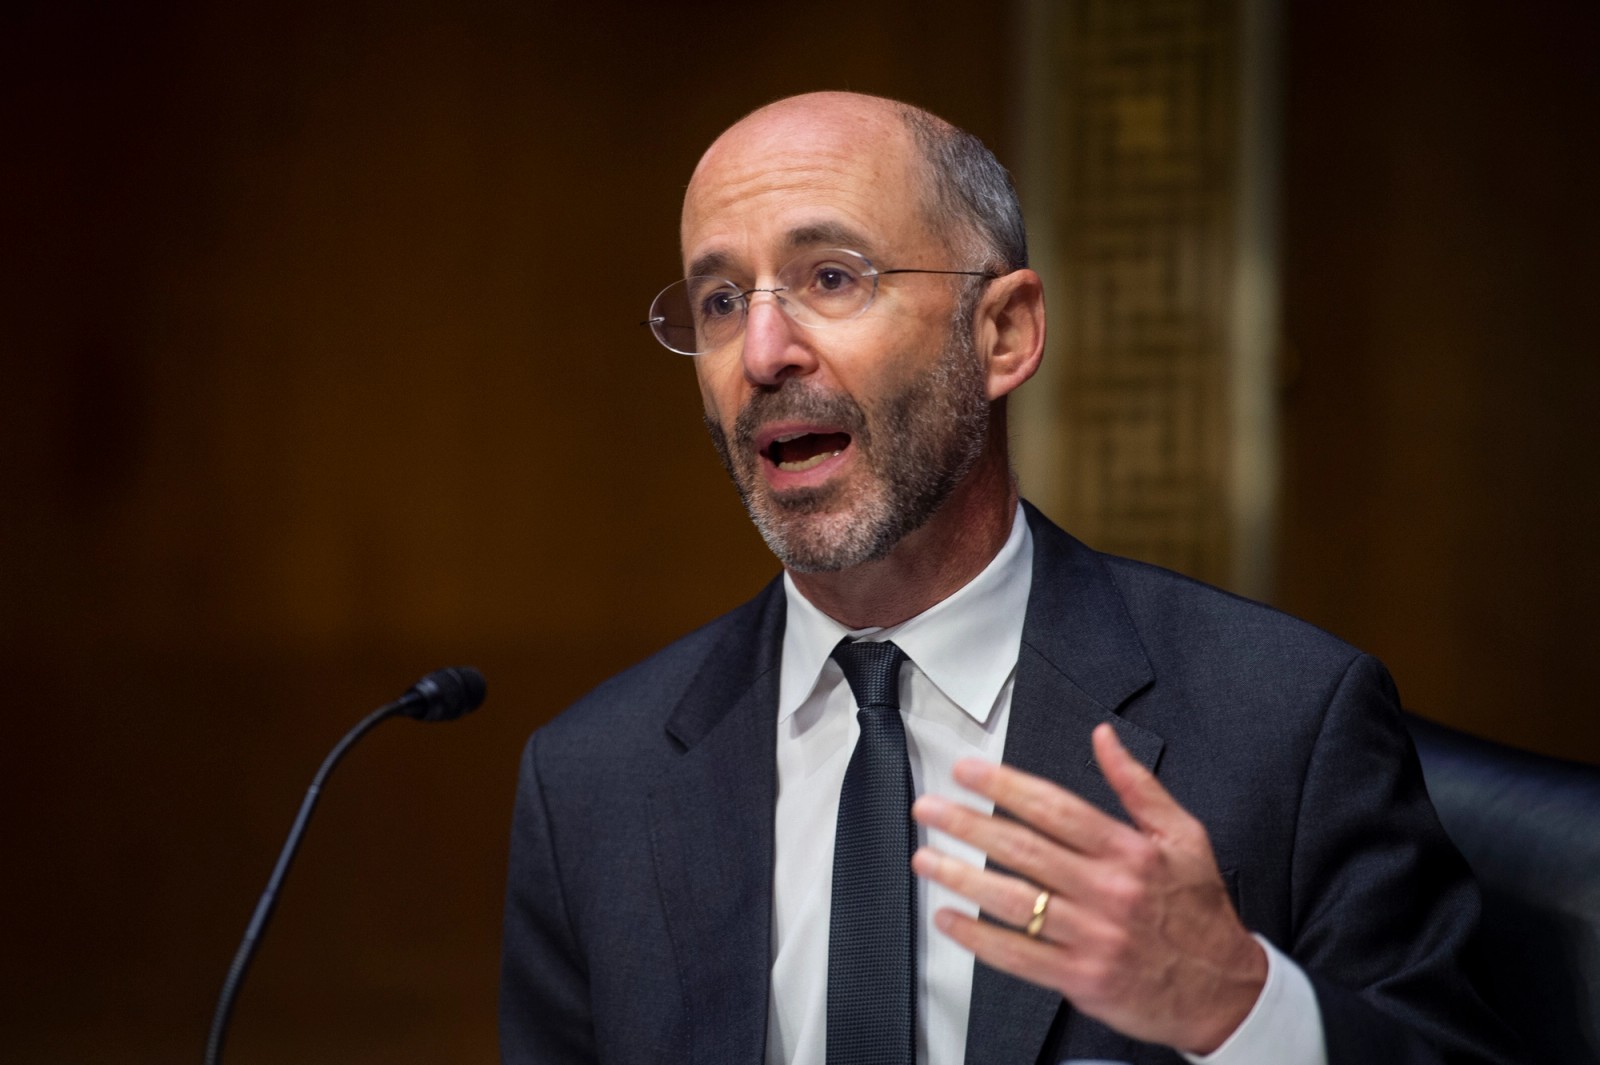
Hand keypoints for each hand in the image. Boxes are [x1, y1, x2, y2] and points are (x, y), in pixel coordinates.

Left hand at [910, 723, 1265, 1054]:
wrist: (1223, 990)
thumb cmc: (1199, 911)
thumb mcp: (1184, 836)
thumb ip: (1137, 785)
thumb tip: (1104, 738)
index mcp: (1129, 852)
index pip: (1054, 808)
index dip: (1004, 786)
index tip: (967, 772)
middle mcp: (1107, 891)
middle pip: (1023, 849)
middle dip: (967, 824)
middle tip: (930, 809)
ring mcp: (1091, 936)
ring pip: (1012, 902)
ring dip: (961, 877)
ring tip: (927, 858)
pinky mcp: (1081, 977)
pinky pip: (1017, 956)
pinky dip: (977, 938)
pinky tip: (950, 919)